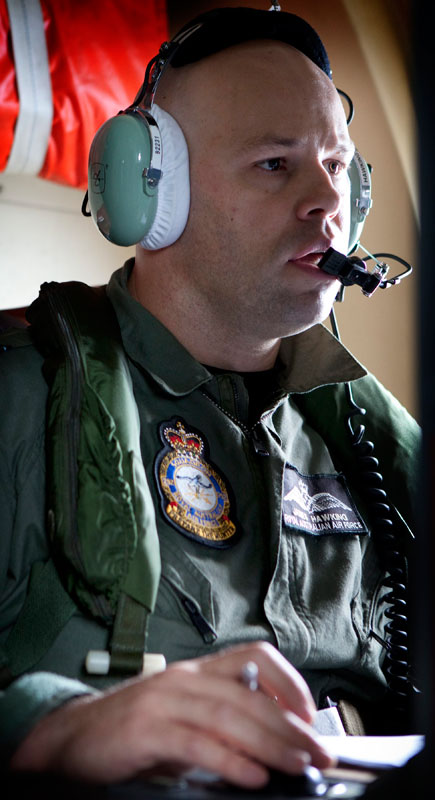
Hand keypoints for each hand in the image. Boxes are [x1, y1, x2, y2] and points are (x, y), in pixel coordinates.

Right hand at [11, 642, 334, 787]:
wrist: (73, 737)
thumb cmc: (134, 728)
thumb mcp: (184, 715)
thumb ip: (222, 721)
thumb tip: (275, 742)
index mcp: (198, 671)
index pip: (255, 656)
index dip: (290, 682)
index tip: (310, 716)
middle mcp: (185, 678)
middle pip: (251, 695)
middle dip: (291, 726)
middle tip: (319, 753)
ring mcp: (165, 701)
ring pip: (230, 717)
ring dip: (271, 744)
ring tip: (298, 766)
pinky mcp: (146, 730)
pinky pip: (197, 744)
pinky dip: (230, 760)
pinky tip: (252, 776)